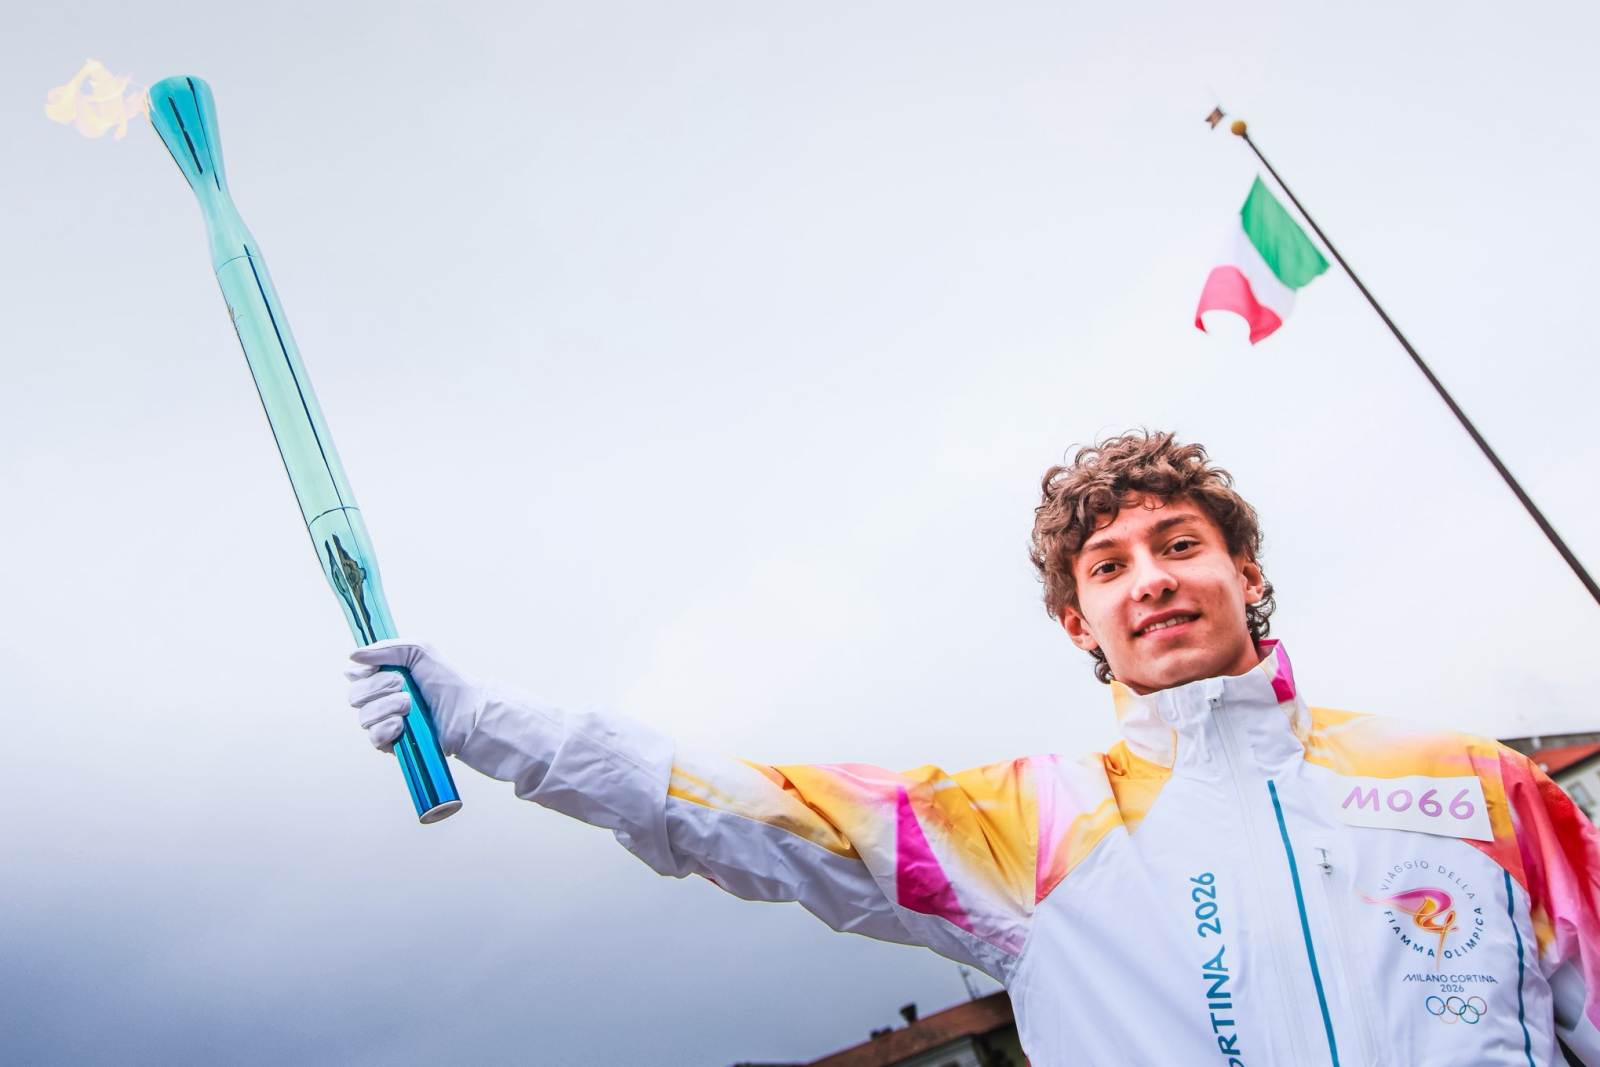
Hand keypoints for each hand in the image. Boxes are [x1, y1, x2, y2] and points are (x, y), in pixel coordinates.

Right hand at [345, 640, 485, 755]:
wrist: (466, 712)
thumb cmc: (445, 681)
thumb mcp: (419, 651)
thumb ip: (386, 648)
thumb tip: (353, 655)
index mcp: (384, 676)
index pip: (354, 675)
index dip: (364, 672)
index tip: (379, 667)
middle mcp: (380, 699)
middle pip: (355, 695)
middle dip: (380, 687)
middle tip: (404, 685)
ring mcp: (385, 722)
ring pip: (364, 716)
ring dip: (388, 707)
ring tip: (410, 706)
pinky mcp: (391, 743)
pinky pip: (374, 736)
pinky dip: (388, 728)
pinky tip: (404, 725)